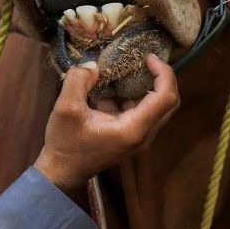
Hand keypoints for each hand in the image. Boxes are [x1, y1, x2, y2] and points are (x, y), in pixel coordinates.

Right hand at [33, 54, 178, 194]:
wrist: (61, 172)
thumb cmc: (65, 143)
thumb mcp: (66, 108)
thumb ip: (79, 81)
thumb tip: (93, 65)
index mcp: (134, 129)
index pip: (165, 98)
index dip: (163, 73)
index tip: (148, 56)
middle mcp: (142, 134)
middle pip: (168, 103)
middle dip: (162, 78)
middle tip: (146, 59)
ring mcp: (137, 137)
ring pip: (156, 107)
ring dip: (147, 85)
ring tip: (130, 67)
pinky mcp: (128, 135)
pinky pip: (140, 111)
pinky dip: (132, 95)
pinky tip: (112, 85)